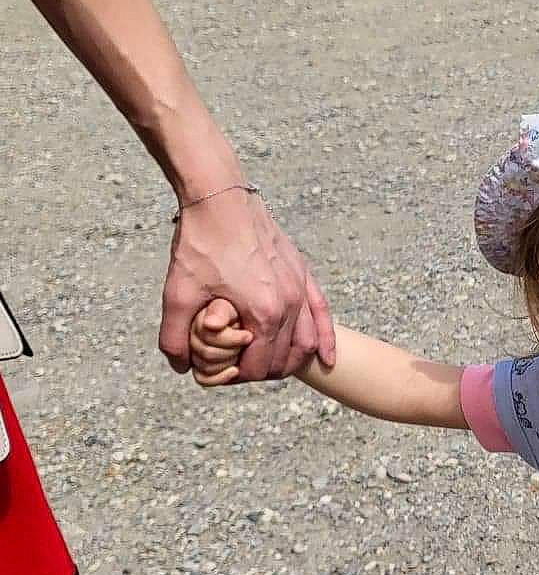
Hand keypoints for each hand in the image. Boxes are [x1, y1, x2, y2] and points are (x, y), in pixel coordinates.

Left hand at [159, 186, 334, 382]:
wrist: (220, 199)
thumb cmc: (199, 245)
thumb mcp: (177, 295)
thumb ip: (174, 338)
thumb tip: (180, 368)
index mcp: (263, 314)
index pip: (259, 367)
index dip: (238, 376)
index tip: (221, 372)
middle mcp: (290, 304)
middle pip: (285, 358)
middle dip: (263, 371)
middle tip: (239, 369)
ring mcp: (300, 287)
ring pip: (308, 341)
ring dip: (294, 361)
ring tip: (273, 366)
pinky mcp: (302, 273)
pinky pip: (323, 314)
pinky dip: (326, 340)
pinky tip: (327, 357)